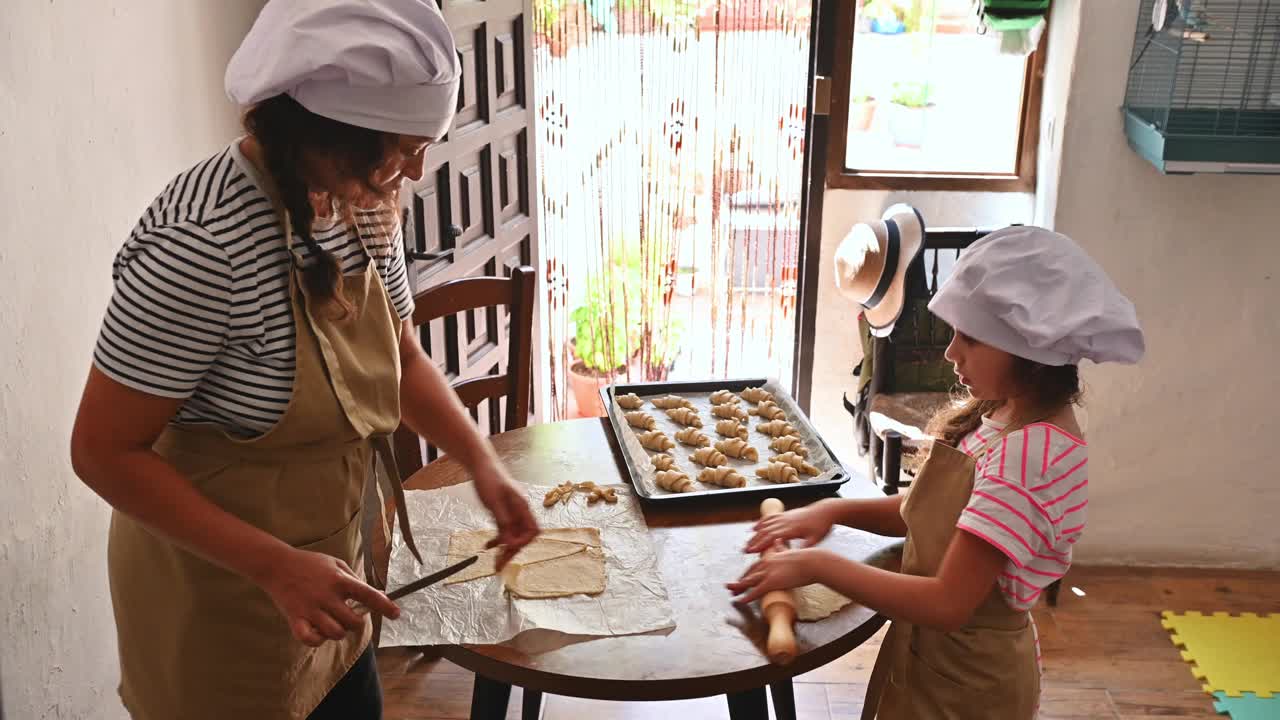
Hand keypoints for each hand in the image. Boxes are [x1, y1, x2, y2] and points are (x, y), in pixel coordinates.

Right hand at [258, 547, 399, 646]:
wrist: (277, 565)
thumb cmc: (310, 563)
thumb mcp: (336, 563)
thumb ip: (354, 579)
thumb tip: (374, 595)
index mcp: (339, 580)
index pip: (368, 595)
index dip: (384, 606)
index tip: (396, 614)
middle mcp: (327, 595)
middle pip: (353, 622)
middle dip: (356, 623)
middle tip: (350, 616)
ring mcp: (310, 609)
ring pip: (335, 633)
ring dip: (338, 632)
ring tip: (333, 623)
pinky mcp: (295, 619)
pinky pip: (310, 640)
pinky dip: (317, 640)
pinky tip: (317, 632)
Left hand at [471, 459, 538, 568]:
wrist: (481, 464)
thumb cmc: (489, 479)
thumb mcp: (494, 502)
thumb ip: (503, 522)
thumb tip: (509, 542)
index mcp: (522, 506)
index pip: (532, 531)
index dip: (523, 542)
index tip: (509, 549)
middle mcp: (520, 511)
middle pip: (523, 536)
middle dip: (513, 551)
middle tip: (499, 564)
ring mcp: (512, 512)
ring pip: (513, 535)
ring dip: (505, 548)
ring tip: (494, 561)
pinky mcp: (503, 512)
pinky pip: (504, 530)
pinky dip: (498, 539)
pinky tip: (488, 546)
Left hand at [726, 547, 829, 604]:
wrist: (812, 562)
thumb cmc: (806, 558)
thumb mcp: (790, 550)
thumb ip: (781, 547)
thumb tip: (778, 540)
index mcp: (771, 557)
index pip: (755, 566)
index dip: (747, 573)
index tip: (741, 577)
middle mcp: (766, 563)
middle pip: (749, 573)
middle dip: (739, 580)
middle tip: (730, 586)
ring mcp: (768, 572)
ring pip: (749, 581)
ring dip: (739, 587)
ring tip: (731, 592)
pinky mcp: (771, 582)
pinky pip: (756, 591)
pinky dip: (748, 597)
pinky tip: (741, 600)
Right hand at [744, 499, 836, 553]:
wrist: (826, 510)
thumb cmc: (822, 525)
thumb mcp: (816, 539)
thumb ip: (805, 547)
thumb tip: (795, 556)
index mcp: (792, 529)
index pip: (772, 538)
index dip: (761, 545)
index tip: (751, 552)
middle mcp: (785, 522)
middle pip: (765, 531)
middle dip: (754, 541)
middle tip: (744, 550)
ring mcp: (784, 517)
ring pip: (766, 525)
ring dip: (755, 534)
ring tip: (747, 542)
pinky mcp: (786, 514)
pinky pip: (770, 518)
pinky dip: (761, 522)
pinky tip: (754, 527)